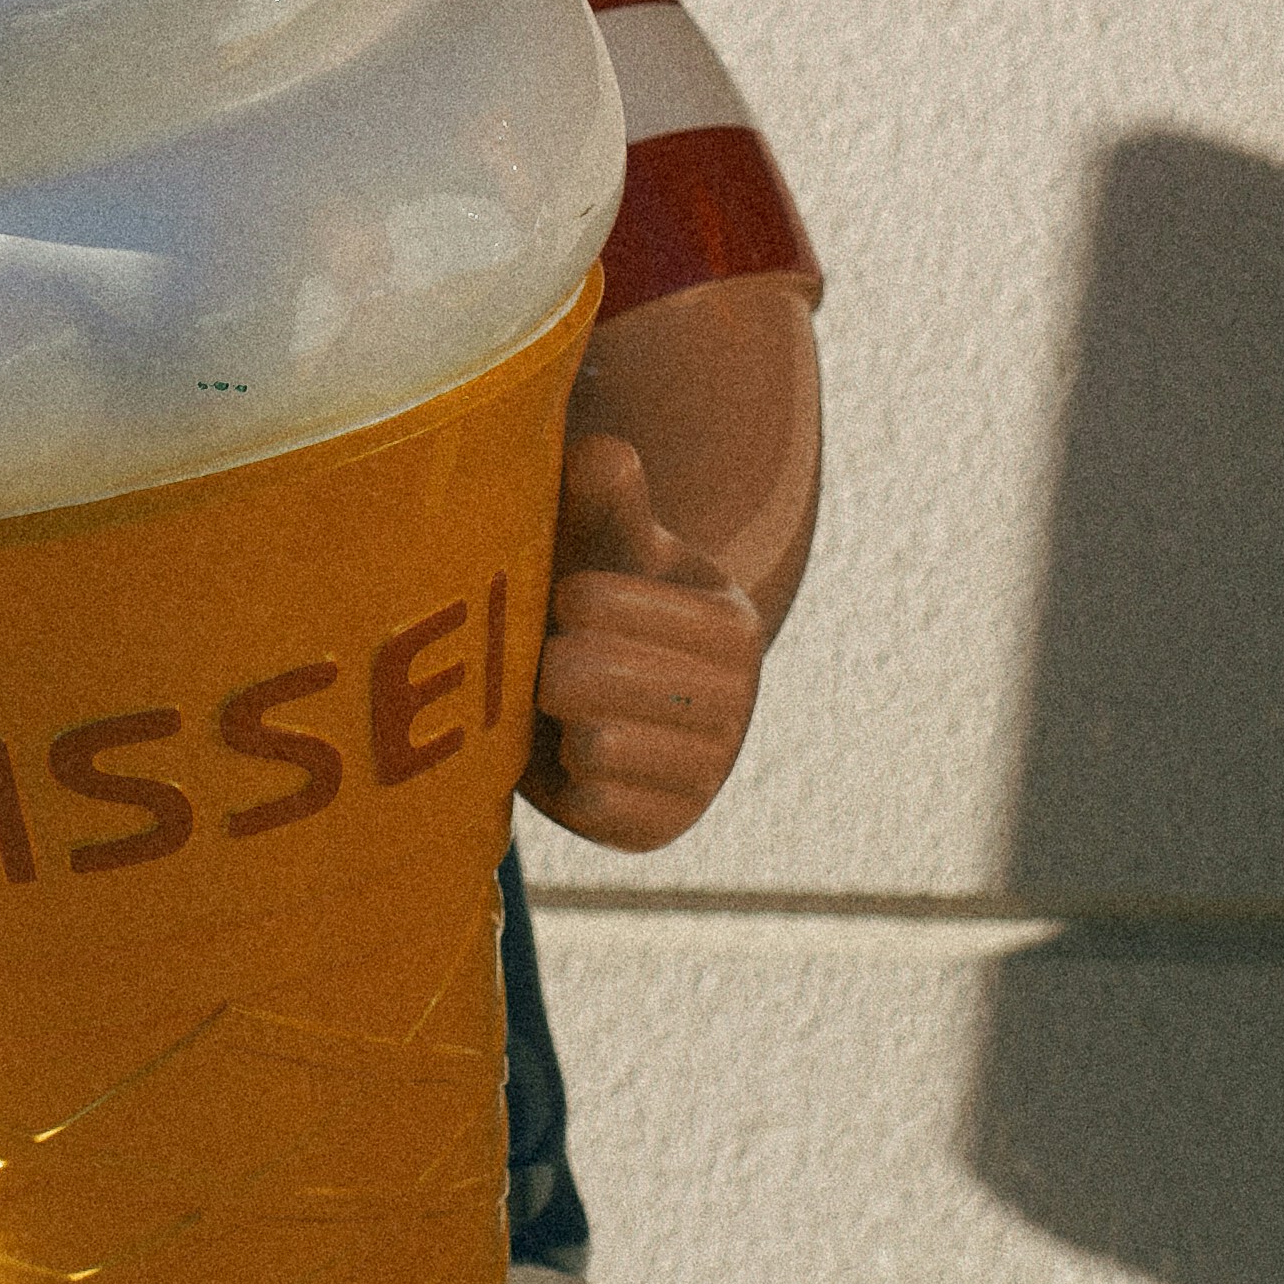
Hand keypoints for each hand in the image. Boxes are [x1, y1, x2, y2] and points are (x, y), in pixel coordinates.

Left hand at [525, 426, 766, 854]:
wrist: (601, 696)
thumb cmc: (597, 594)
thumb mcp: (604, 541)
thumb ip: (606, 498)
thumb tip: (599, 453)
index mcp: (730, 623)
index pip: (598, 601)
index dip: (562, 597)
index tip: (569, 598)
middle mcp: (735, 704)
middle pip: (585, 675)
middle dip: (548, 661)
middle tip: (550, 655)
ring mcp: (704, 774)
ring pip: (593, 743)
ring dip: (554, 721)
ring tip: (560, 705)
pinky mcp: (659, 829)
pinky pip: (592, 806)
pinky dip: (564, 779)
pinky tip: (568, 754)